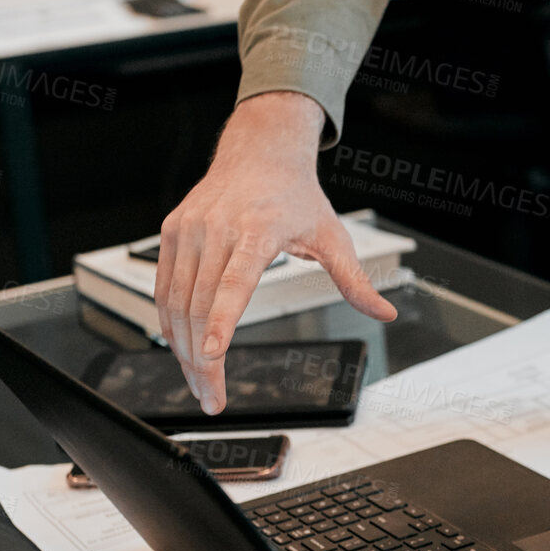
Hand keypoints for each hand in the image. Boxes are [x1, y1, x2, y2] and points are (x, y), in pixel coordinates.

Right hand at [155, 92, 397, 413]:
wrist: (260, 152)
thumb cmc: (297, 196)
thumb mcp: (334, 236)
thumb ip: (355, 280)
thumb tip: (385, 312)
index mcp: (257, 231)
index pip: (233, 284)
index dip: (220, 324)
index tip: (212, 357)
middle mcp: (216, 229)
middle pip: (198, 305)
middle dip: (201, 360)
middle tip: (211, 397)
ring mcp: (188, 231)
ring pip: (174, 302)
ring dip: (181, 349)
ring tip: (198, 383)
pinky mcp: (171, 234)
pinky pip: (163, 288)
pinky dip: (169, 324)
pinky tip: (181, 349)